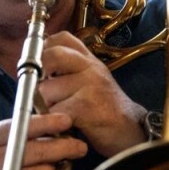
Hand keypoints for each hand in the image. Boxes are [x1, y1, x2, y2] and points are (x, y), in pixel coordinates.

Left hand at [36, 31, 147, 156]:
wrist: (131, 130)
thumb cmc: (106, 109)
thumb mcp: (93, 82)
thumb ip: (71, 71)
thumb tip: (37, 70)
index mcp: (89, 61)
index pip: (63, 38)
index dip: (45, 48)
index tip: (41, 66)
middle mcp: (90, 67)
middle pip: (51, 56)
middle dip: (37, 74)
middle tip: (39, 92)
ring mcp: (90, 85)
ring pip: (47, 89)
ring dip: (44, 105)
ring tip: (55, 114)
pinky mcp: (86, 106)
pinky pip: (55, 110)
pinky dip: (52, 120)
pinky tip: (60, 125)